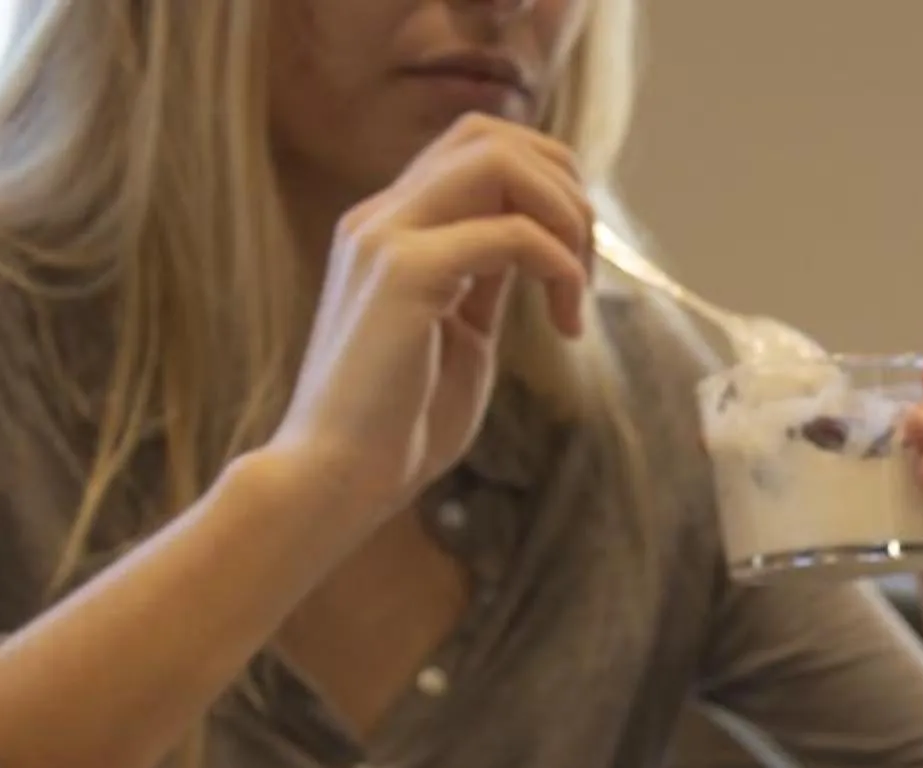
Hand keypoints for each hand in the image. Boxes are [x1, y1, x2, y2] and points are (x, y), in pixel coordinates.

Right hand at [268, 114, 593, 542]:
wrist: (335, 477)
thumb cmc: (397, 425)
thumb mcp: (459, 335)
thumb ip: (486, 281)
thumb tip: (537, 247)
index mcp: (389, 227)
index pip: (474, 148)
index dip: (544, 184)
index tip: (575, 259)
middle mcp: (381, 217)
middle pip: (488, 135)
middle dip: (562, 186)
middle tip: (587, 269)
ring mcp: (386, 237)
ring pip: (499, 162)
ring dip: (565, 216)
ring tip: (578, 292)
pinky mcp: (405, 273)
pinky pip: (511, 234)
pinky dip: (559, 268)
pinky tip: (566, 324)